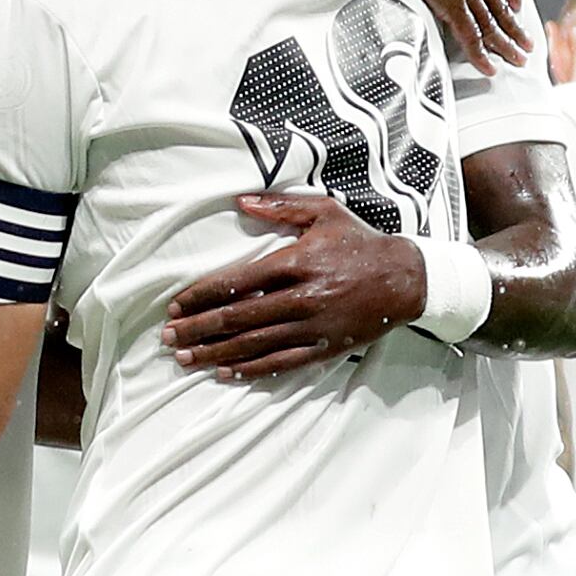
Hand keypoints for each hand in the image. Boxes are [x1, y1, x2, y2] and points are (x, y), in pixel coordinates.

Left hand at [160, 192, 424, 378]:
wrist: (406, 278)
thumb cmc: (360, 242)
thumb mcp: (324, 212)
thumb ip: (280, 207)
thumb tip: (240, 202)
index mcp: (297, 262)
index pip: (237, 282)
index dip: (202, 296)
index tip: (176, 305)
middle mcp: (302, 297)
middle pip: (238, 317)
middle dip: (199, 329)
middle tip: (169, 338)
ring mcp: (312, 326)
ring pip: (254, 344)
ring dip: (215, 353)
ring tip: (185, 360)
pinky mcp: (324, 347)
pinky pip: (281, 362)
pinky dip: (250, 370)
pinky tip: (224, 373)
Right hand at [364, 0, 535, 70]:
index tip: (517, 3)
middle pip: (500, 4)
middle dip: (514, 27)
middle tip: (526, 43)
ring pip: (490, 23)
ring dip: (505, 45)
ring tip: (517, 60)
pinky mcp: (451, 1)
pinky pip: (469, 34)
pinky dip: (480, 53)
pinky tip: (488, 66)